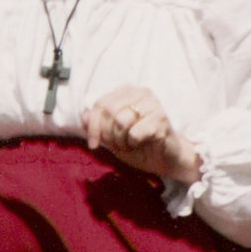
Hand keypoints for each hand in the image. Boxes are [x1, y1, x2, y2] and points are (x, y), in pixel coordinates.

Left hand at [82, 85, 200, 183]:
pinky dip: (133, 143)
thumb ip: (97, 125)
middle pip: (108, 111)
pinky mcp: (161, 119)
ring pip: (121, 121)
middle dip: (108, 134)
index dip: (93, 126)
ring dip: (121, 140)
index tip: (94, 144)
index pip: (100, 104)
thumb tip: (83, 117)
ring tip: (130, 144)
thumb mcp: (112, 136)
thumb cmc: (140, 145)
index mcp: (127, 92)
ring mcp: (153, 104)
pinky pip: (135, 133)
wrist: (166, 159)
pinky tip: (142, 144)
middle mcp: (141, 93)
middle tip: (118, 145)